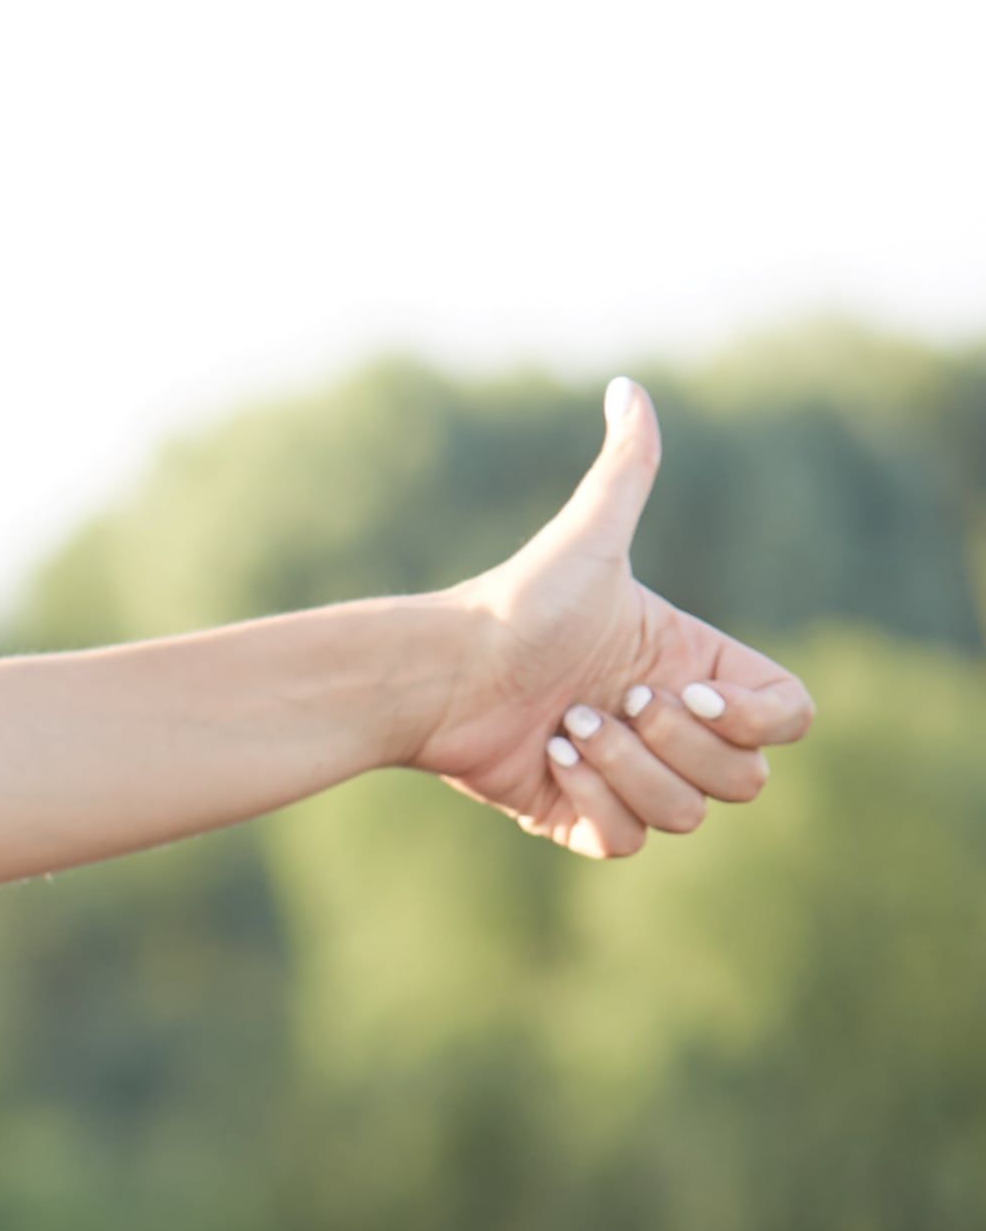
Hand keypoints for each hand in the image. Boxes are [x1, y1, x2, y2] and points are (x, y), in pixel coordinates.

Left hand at [416, 377, 818, 857]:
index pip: (789, 719)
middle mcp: (674, 728)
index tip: (683, 686)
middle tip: (608, 702)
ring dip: (629, 771)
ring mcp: (631, 777)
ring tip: (569, 727)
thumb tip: (627, 386)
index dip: (753, 718)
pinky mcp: (580, 821)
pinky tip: (551, 762)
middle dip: (678, 744)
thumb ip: (626, 467)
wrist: (440, 670)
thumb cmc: (517, 604)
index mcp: (699, 671)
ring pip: (688, 816)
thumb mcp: (587, 537)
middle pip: (746, 780)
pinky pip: (627, 844)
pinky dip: (596, 807)